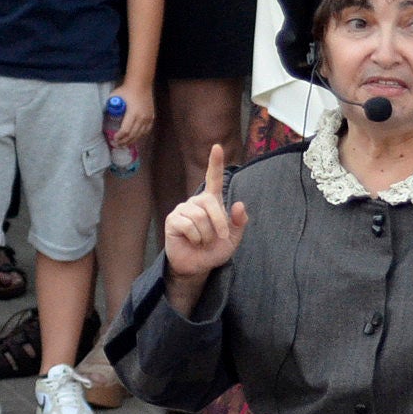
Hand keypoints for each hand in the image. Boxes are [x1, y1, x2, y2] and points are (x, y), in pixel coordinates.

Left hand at [112, 82, 154, 146]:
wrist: (141, 84)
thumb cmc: (127, 90)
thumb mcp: (115, 97)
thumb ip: (110, 106)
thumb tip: (104, 114)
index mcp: (133, 113)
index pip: (125, 130)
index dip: (119, 137)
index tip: (114, 139)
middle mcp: (142, 118)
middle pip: (132, 135)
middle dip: (124, 141)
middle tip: (117, 145)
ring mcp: (148, 118)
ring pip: (140, 134)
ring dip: (132, 141)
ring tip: (125, 144)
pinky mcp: (152, 117)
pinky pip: (146, 130)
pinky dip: (140, 136)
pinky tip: (135, 138)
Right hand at [163, 145, 248, 278]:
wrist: (198, 266)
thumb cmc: (214, 250)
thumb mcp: (233, 239)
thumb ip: (239, 222)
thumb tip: (239, 205)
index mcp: (212, 202)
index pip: (213, 178)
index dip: (215, 163)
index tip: (217, 147)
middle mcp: (196, 202)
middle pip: (210, 204)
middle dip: (219, 223)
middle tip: (221, 238)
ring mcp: (183, 210)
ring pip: (200, 217)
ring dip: (206, 235)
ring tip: (203, 242)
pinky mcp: (173, 220)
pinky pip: (188, 225)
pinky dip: (195, 238)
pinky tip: (192, 242)